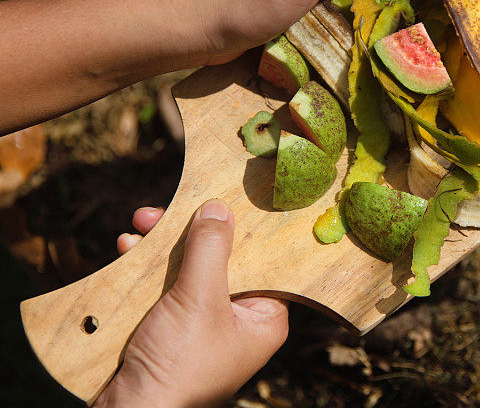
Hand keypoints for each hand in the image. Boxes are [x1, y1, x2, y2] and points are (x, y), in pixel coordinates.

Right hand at [96, 200, 288, 406]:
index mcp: (265, 318)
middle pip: (223, 260)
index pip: (263, 261)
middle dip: (190, 234)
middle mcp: (240, 320)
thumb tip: (220, 208)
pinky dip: (151, 267)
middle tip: (161, 212)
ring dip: (164, 246)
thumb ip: (211, 249)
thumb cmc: (178, 365)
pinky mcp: (175, 328)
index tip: (221, 200)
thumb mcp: (198, 299)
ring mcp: (206, 325)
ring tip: (140, 225)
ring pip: (192, 269)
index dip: (241, 229)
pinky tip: (129, 248)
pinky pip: (169, 287)